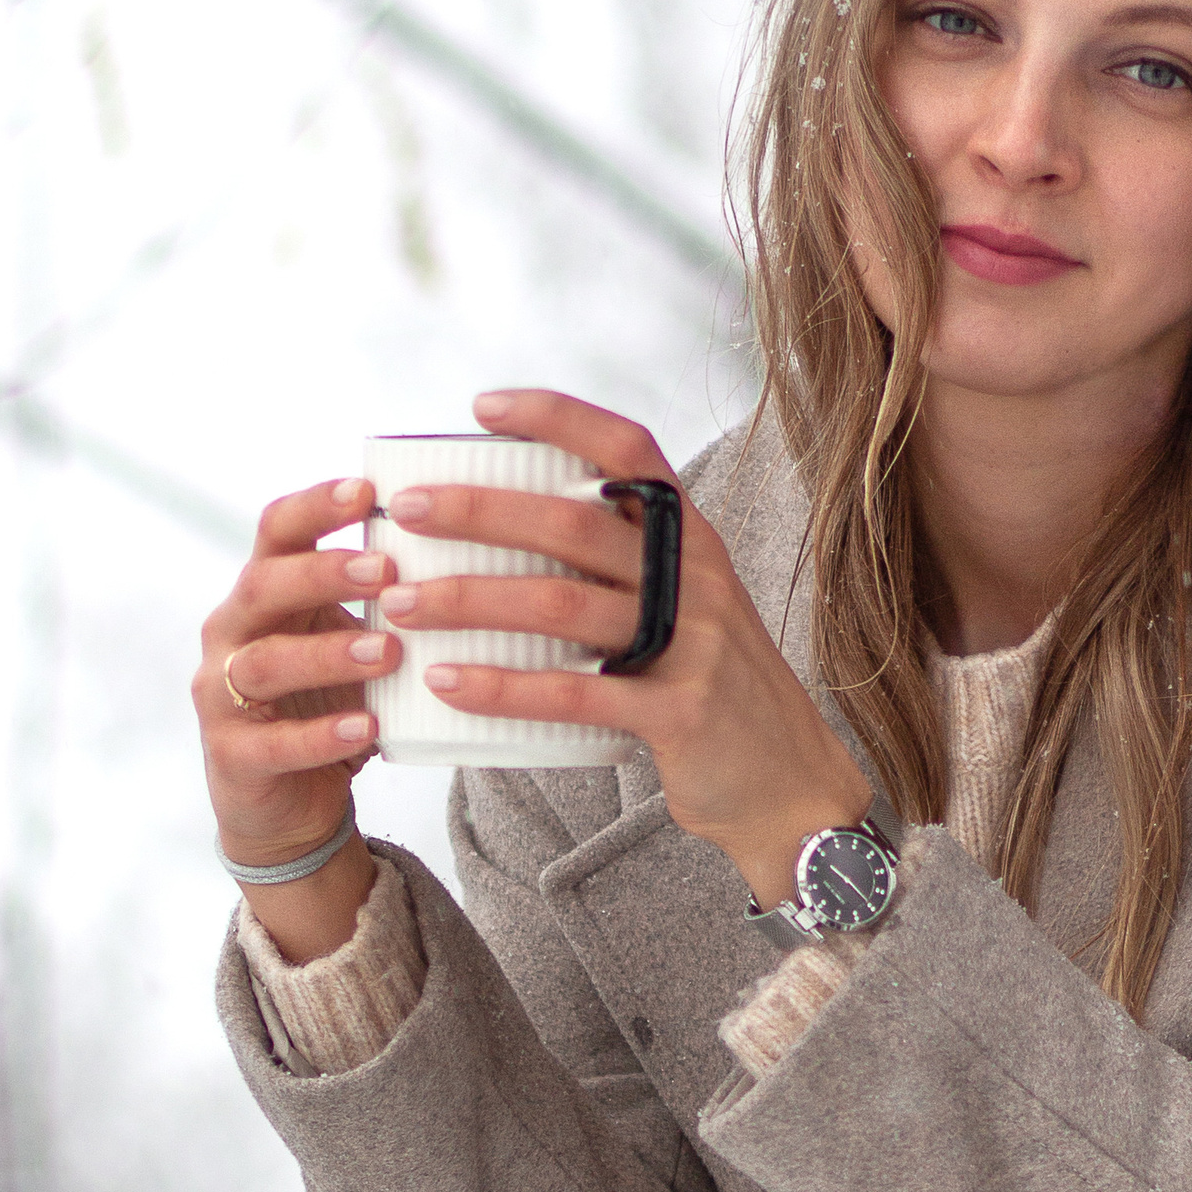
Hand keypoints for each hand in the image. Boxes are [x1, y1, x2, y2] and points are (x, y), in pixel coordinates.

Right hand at [194, 479, 390, 959]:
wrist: (290, 806)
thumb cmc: (331, 704)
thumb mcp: (352, 641)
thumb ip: (383, 602)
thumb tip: (469, 548)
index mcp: (264, 592)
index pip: (276, 530)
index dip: (316, 506)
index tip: (369, 491)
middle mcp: (231, 633)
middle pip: (263, 586)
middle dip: (325, 574)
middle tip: (387, 571)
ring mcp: (220, 695)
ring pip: (264, 664)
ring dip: (328, 654)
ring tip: (387, 652)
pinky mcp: (233, 756)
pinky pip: (273, 743)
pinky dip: (320, 735)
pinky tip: (365, 729)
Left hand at [380, 390, 872, 907]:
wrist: (791, 786)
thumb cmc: (712, 691)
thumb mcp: (686, 609)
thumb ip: (622, 572)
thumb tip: (503, 539)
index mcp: (693, 540)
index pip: (630, 451)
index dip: (559, 417)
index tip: (482, 406)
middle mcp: (696, 579)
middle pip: (575, 525)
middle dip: (480, 511)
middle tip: (405, 512)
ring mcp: (693, 645)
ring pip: (563, 606)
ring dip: (471, 600)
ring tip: (400, 604)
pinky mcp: (680, 714)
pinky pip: (576, 695)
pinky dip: (504, 687)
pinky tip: (448, 684)